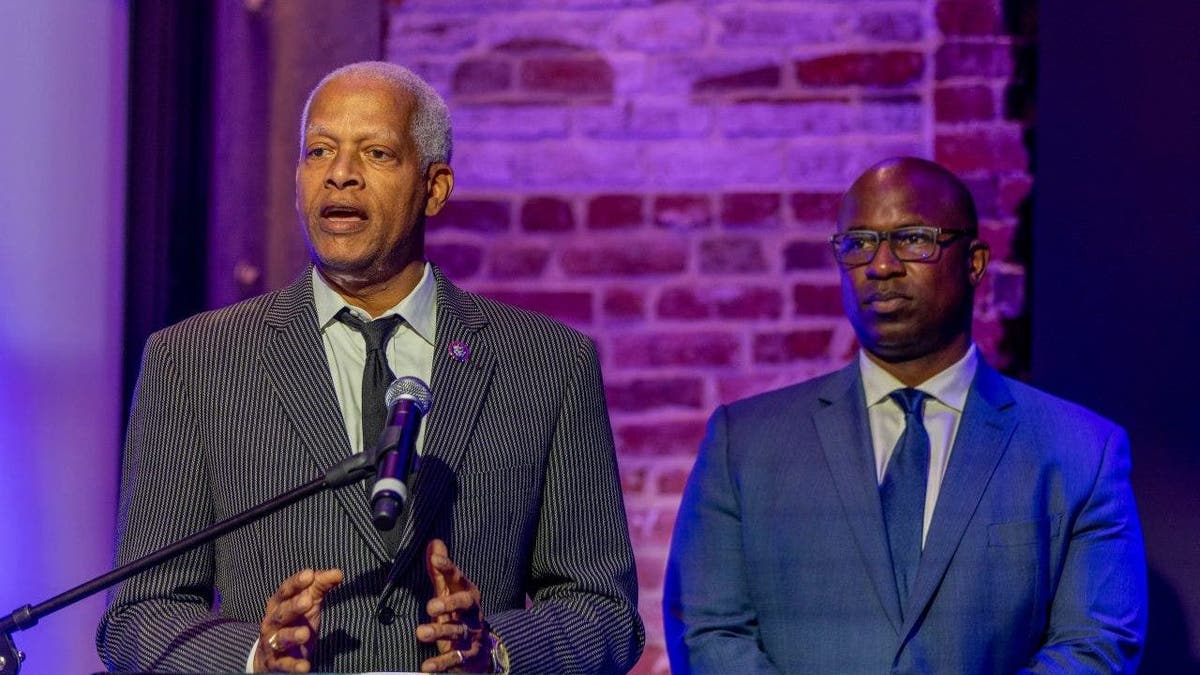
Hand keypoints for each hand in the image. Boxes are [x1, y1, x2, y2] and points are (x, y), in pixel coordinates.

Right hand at [253, 568, 343, 672]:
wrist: (270, 656)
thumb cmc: (293, 621)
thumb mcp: (307, 603)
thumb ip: (320, 586)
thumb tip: (337, 573)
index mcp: (279, 604)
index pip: (285, 591)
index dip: (296, 583)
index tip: (309, 575)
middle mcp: (272, 622)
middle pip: (281, 613)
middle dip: (293, 607)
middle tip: (307, 601)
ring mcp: (272, 643)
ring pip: (280, 638)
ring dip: (292, 635)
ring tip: (305, 633)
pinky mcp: (276, 663)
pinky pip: (284, 664)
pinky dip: (293, 666)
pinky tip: (304, 667)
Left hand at [416, 539, 491, 672]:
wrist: (481, 650)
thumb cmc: (458, 614)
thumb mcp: (449, 592)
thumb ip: (440, 571)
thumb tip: (433, 542)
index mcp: (467, 594)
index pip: (459, 578)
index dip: (448, 568)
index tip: (435, 559)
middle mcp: (472, 613)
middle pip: (466, 603)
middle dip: (450, 603)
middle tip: (431, 606)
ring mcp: (471, 635)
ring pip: (459, 631)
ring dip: (440, 631)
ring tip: (420, 633)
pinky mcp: (467, 656)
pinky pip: (455, 659)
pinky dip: (441, 663)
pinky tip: (426, 667)